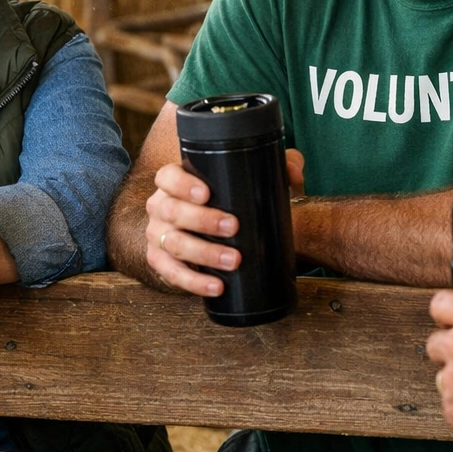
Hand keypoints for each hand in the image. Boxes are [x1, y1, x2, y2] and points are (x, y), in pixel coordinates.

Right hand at [145, 149, 305, 297]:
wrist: (208, 230)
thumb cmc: (226, 199)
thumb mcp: (248, 179)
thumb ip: (276, 166)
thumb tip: (295, 174)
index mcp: (173, 182)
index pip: (167, 177)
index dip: (182, 184)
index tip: (206, 193)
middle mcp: (160, 207)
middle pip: (172, 211)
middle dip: (203, 220)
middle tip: (234, 227)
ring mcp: (157, 235)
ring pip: (173, 244)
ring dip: (203, 253)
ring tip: (233, 260)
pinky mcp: (161, 262)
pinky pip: (172, 274)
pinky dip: (194, 282)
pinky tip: (216, 285)